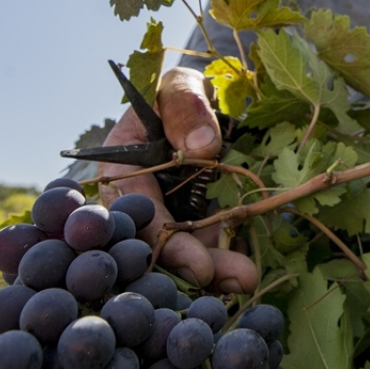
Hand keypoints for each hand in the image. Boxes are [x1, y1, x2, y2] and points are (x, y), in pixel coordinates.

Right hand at [97, 67, 259, 294]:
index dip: (165, 238)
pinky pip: (209, 245)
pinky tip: (247, 267)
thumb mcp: (181, 88)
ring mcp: (170, 215)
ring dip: (215, 269)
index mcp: (122, 169)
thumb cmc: (183, 94)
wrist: (204, 103)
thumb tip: (202, 148)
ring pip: (186, 250)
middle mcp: (142, 200)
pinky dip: (227, 257)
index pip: (137, 210)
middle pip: (159, 242)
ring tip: (245, 280)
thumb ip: (186, 108)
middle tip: (229, 280)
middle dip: (192, 264)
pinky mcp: (197, 223)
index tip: (197, 262)